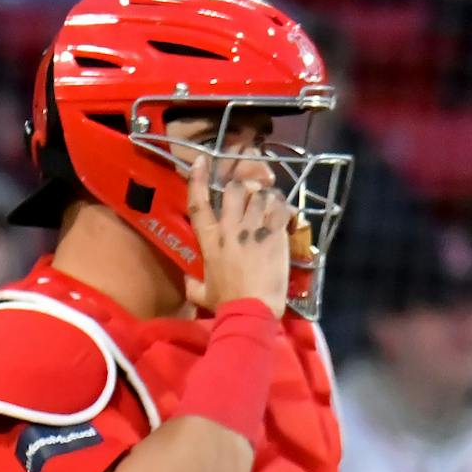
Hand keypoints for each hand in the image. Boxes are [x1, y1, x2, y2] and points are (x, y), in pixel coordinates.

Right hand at [184, 155, 289, 317]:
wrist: (251, 309)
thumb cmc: (225, 302)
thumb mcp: (201, 293)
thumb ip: (192, 282)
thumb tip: (188, 280)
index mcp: (209, 240)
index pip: (198, 203)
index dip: (198, 179)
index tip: (202, 161)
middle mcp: (229, 228)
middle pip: (234, 190)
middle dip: (242, 188)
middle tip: (250, 195)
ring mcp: (253, 229)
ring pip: (260, 195)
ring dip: (265, 197)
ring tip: (270, 205)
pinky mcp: (275, 234)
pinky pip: (280, 207)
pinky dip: (283, 206)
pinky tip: (284, 213)